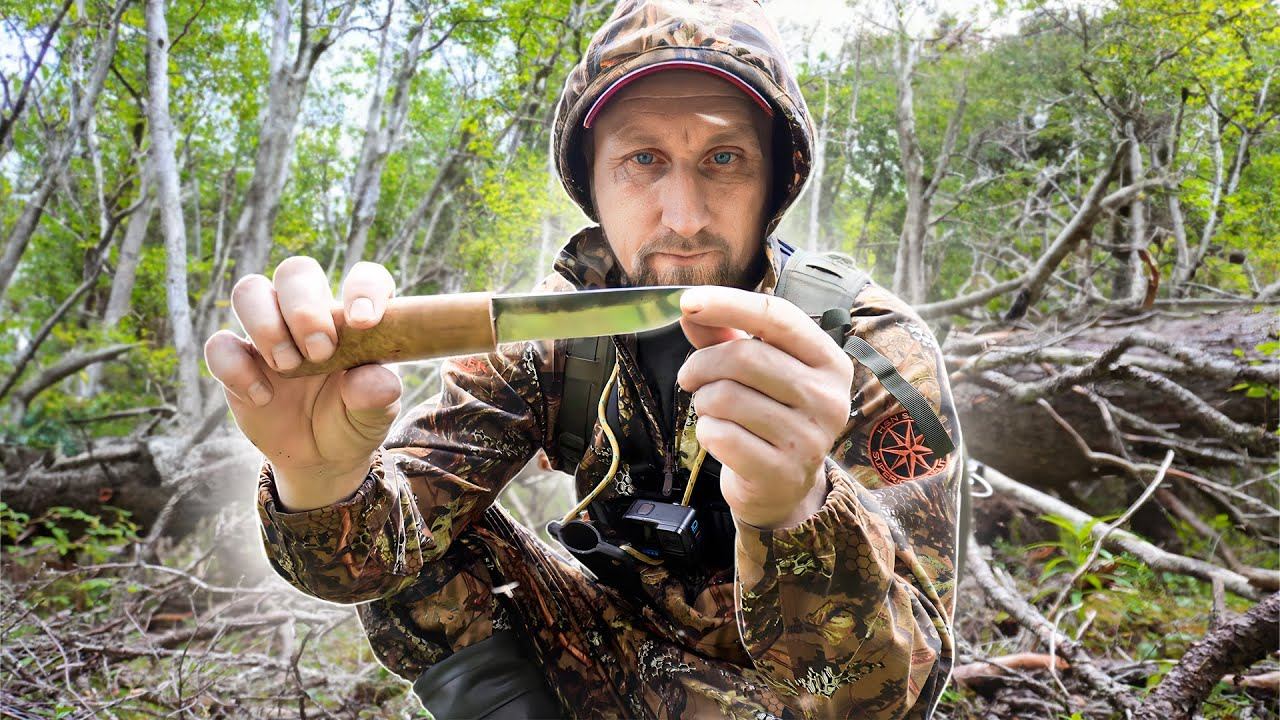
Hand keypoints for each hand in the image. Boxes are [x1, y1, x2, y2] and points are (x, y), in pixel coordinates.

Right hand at [204, 257, 401, 510]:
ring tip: (288, 367)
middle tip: (320, 353)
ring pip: (249, 291)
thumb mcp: (374, 417)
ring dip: (266, 326)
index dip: (364, 288)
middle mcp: (309, 316)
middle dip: (304, 308)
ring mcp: (269, 334)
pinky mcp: (237, 360)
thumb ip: (377, 398)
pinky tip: (263, 398)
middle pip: (295, 272)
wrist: (319, 458)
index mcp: (352, 319)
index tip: (364, 322)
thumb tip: (378, 381)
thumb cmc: (353, 421)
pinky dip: (237, 370)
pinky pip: (220, 345)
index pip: (364, 278)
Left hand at [676, 286, 852, 529]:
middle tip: (689, 377)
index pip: (778, 317)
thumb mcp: (756, 372)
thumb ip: (725, 337)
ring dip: (703, 400)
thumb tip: (690, 310)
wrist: (783, 488)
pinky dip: (706, 432)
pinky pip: (720, 435)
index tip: (687, 301)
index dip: (728, 303)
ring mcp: (808, 438)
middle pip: (745, 357)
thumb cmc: (768, 416)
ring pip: (726, 396)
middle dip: (702, 364)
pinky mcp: (781, 472)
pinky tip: (719, 437)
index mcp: (828, 361)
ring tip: (712, 410)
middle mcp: (828, 397)